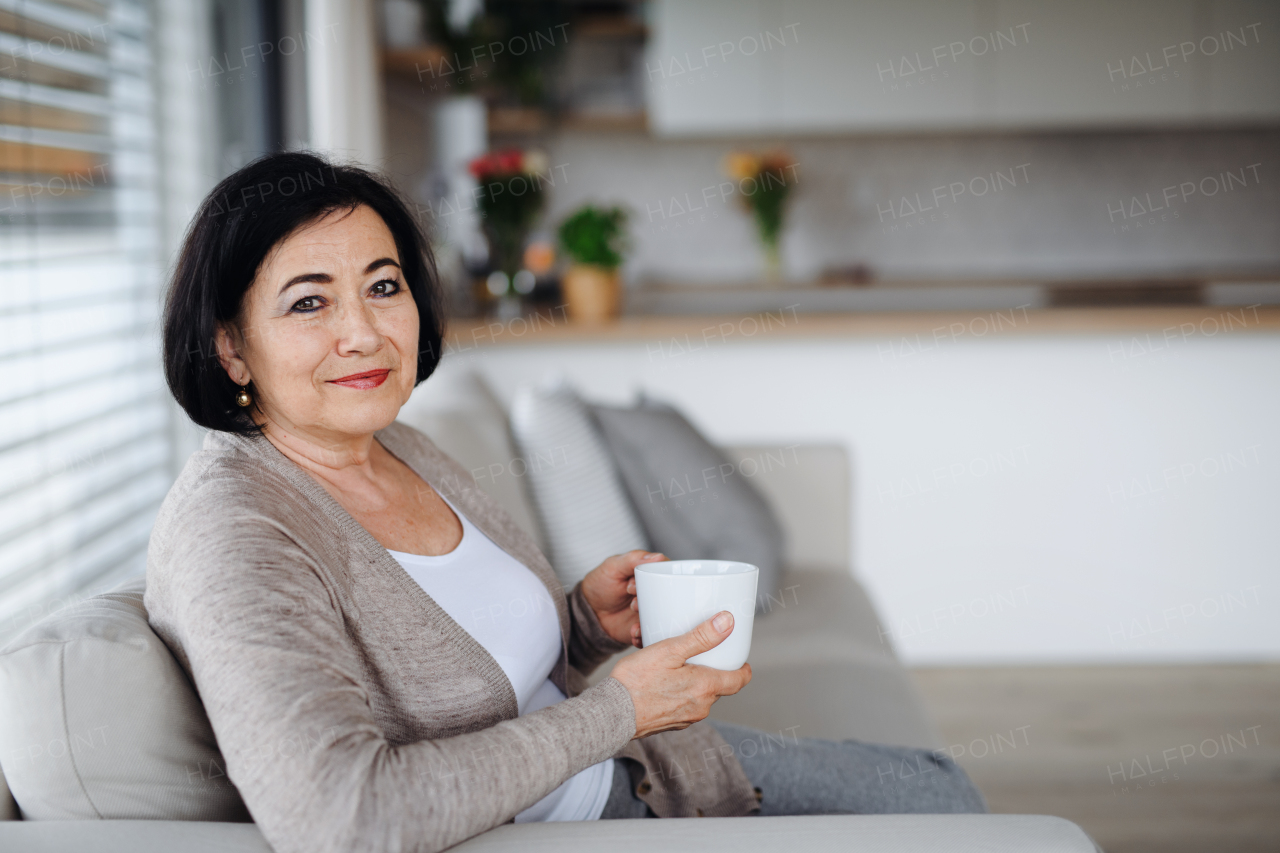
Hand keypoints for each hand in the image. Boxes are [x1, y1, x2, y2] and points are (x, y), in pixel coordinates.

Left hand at [580, 550, 665, 647]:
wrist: (589, 610)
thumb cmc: (602, 583)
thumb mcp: (613, 566)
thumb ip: (634, 559)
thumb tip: (658, 557)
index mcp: (652, 575)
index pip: (668, 576)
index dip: (657, 582)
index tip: (633, 587)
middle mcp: (656, 593)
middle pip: (668, 599)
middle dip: (653, 604)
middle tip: (633, 605)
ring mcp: (653, 612)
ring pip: (664, 618)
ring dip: (651, 621)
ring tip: (634, 623)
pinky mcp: (647, 628)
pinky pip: (653, 635)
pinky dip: (645, 636)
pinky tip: (634, 633)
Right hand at [609, 611, 751, 738]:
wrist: (611, 714)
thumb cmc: (636, 682)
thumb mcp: (669, 650)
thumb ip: (701, 637)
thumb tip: (727, 622)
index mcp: (705, 688)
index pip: (739, 680)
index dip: (743, 668)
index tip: (741, 658)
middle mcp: (700, 707)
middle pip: (719, 686)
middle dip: (714, 669)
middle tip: (702, 653)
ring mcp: (686, 718)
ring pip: (701, 695)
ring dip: (695, 681)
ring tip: (678, 664)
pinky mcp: (672, 723)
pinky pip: (685, 704)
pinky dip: (681, 692)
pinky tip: (664, 681)